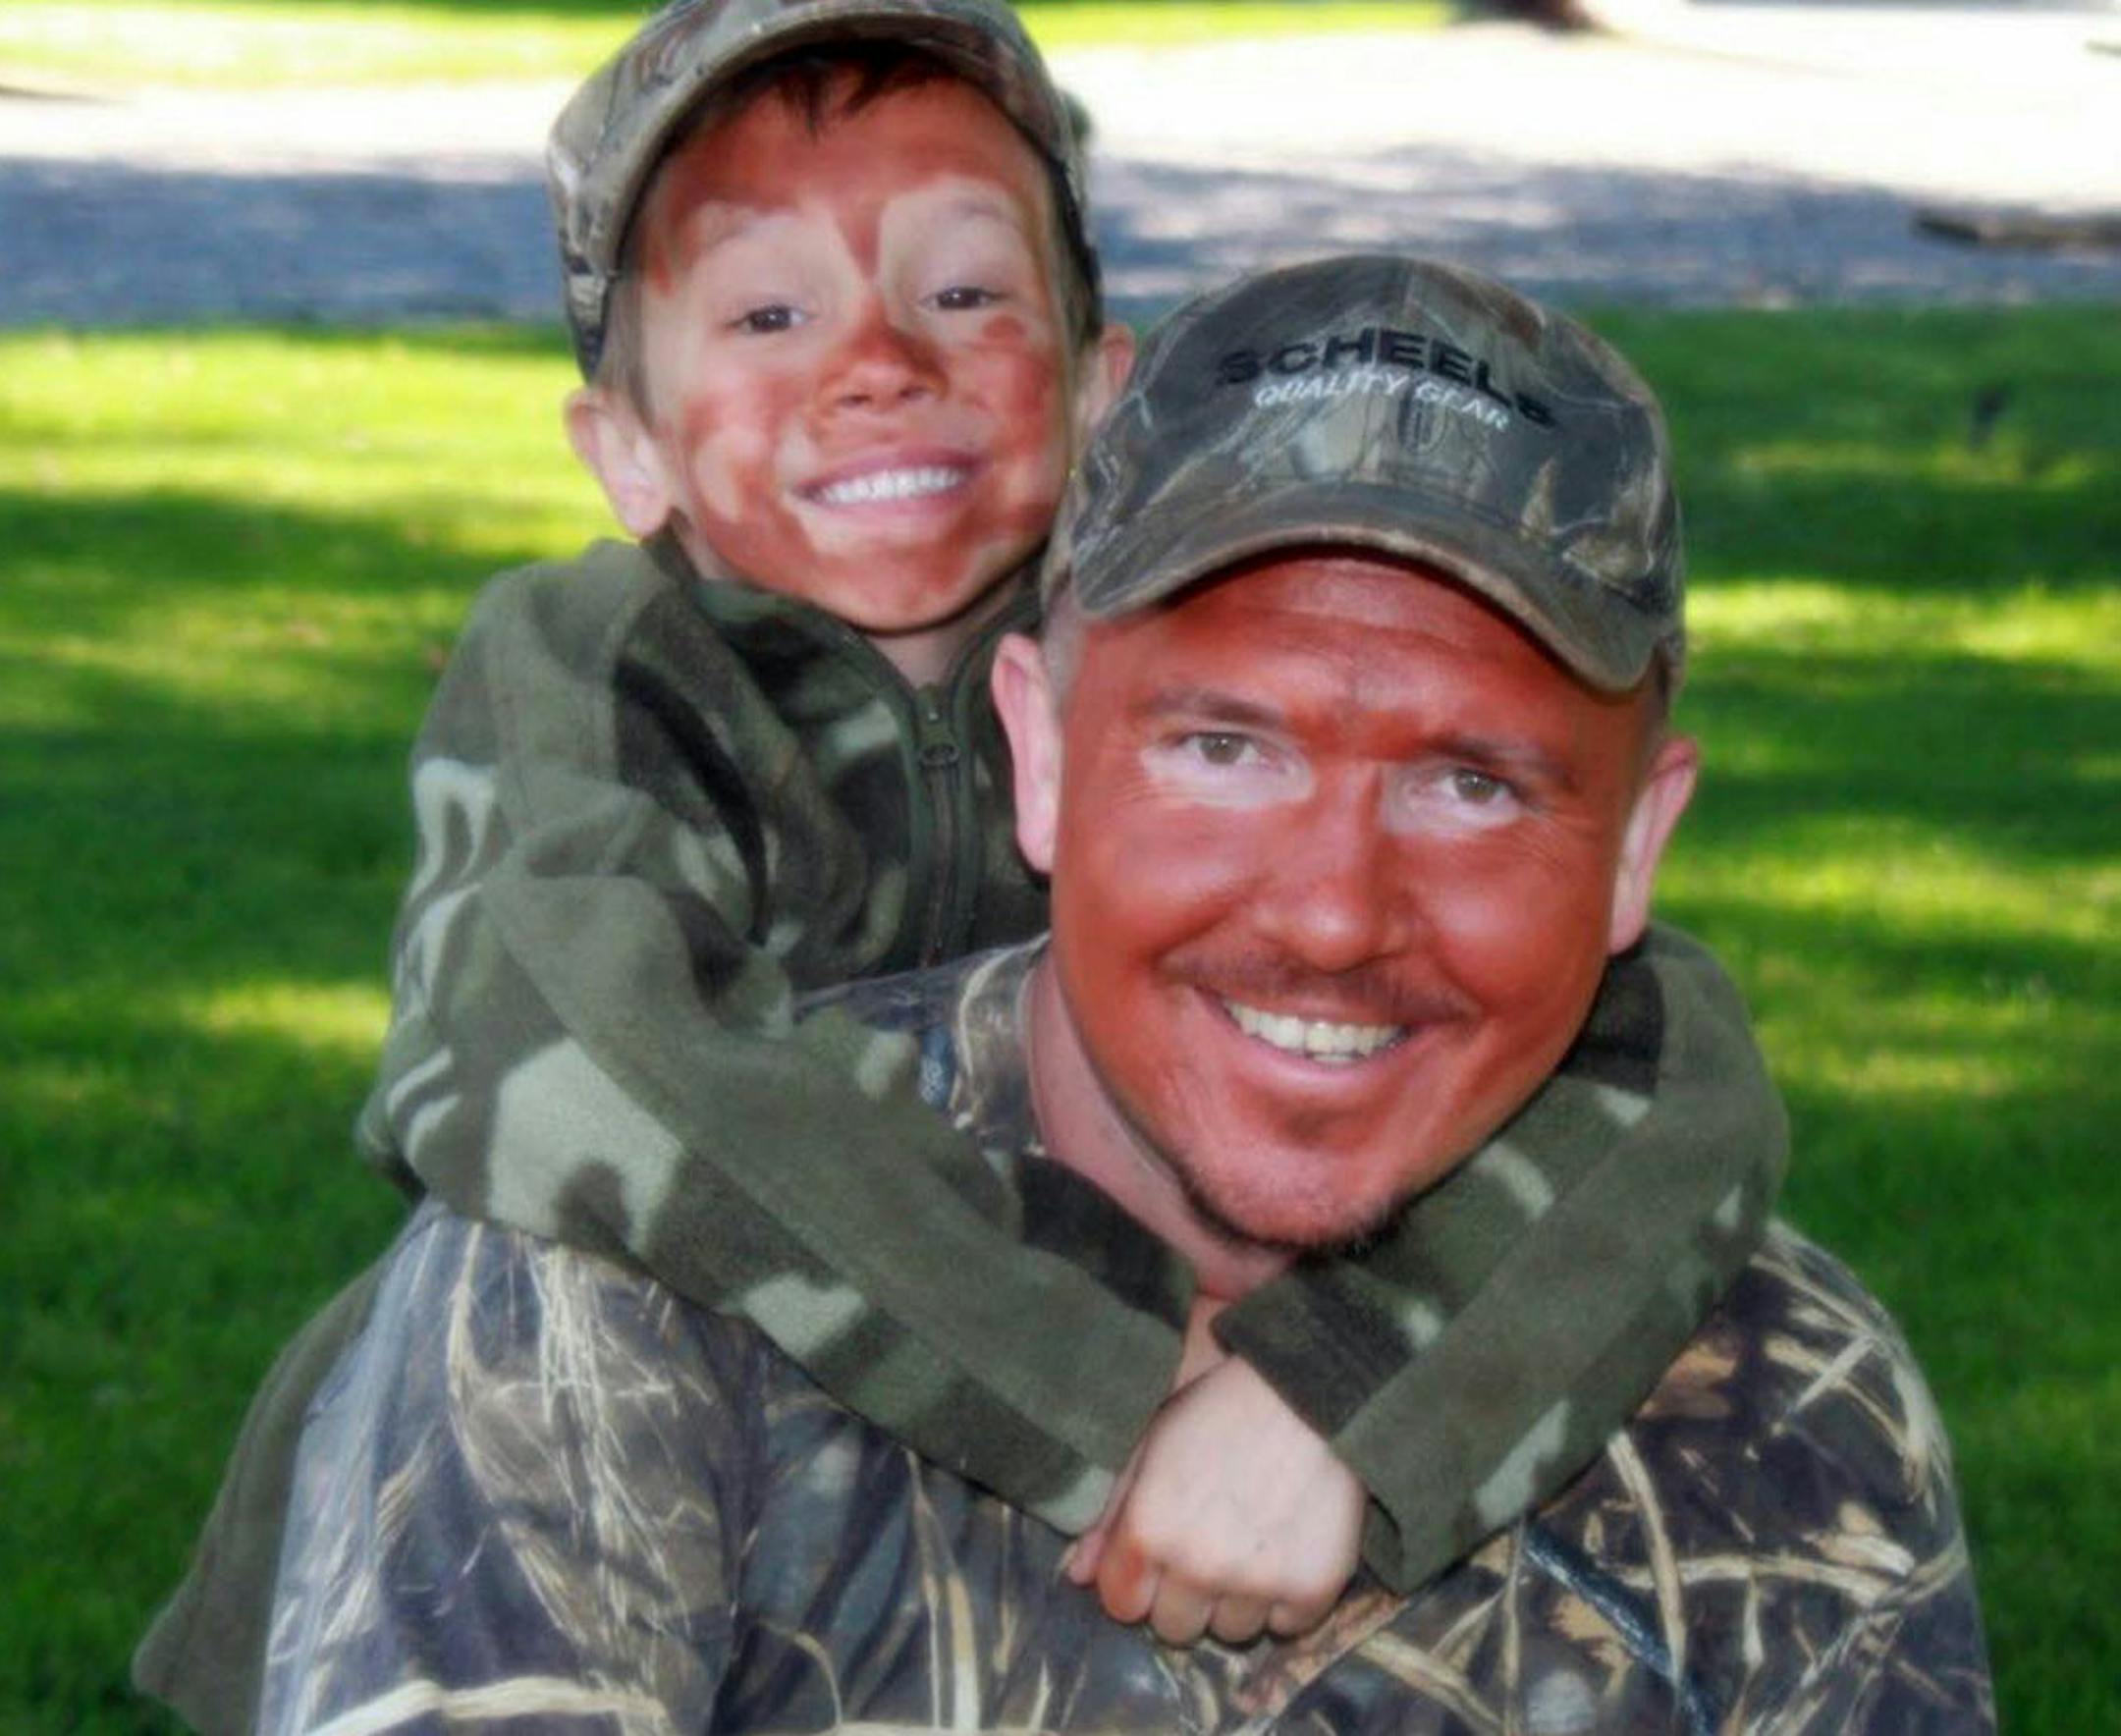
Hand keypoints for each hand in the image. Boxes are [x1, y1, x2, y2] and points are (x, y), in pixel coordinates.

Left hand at [1064, 1309, 1362, 1646]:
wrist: (1311, 1391)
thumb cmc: (1219, 1408)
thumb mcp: (1151, 1445)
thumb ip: (1112, 1515)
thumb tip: (1077, 1576)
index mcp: (1149, 1530)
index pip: (1122, 1605)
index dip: (1137, 1581)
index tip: (1159, 1555)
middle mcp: (1198, 1565)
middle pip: (1175, 1628)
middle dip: (1185, 1594)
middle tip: (1210, 1545)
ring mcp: (1258, 1582)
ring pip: (1232, 1631)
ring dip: (1237, 1599)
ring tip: (1252, 1543)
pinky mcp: (1313, 1589)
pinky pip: (1288, 1627)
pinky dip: (1287, 1599)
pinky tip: (1288, 1550)